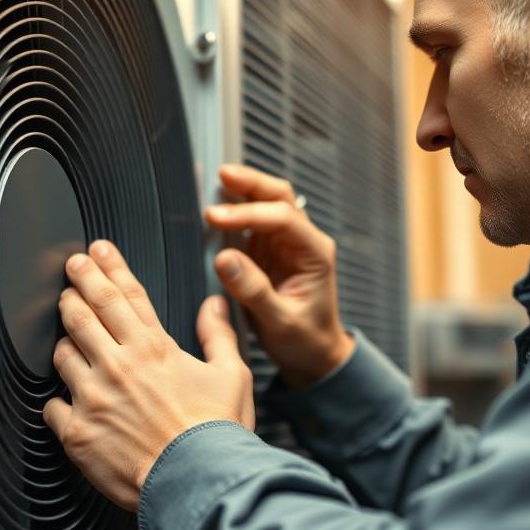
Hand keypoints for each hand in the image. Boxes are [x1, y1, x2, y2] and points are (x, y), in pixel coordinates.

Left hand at [43, 240, 254, 511]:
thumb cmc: (218, 434)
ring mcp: (94, 397)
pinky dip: (57, 400)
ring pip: (62, 351)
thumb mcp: (232, 376)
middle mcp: (119, 364)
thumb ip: (218, 336)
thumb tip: (213, 305)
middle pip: (84, 310)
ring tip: (65, 332)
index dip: (108, 266)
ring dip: (63, 337)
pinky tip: (63, 398)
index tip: (96, 251)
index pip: (125, 294)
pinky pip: (52, 406)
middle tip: (69, 272)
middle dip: (75, 285)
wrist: (198, 484)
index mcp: (155, 348)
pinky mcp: (77, 431)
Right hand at [205, 164, 355, 389]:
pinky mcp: (267, 251)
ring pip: (266, 202)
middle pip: (279, 197)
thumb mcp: (280, 322)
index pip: (283, 219)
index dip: (248, 214)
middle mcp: (302, 241)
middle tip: (221, 175)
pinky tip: (215, 206)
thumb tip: (224, 258)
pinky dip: (234, 211)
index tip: (215, 218)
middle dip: (251, 184)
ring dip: (242, 191)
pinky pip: (251, 222)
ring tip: (214, 182)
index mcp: (315, 253)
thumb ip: (254, 291)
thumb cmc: (304, 339)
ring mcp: (285, 243)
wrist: (313, 354)